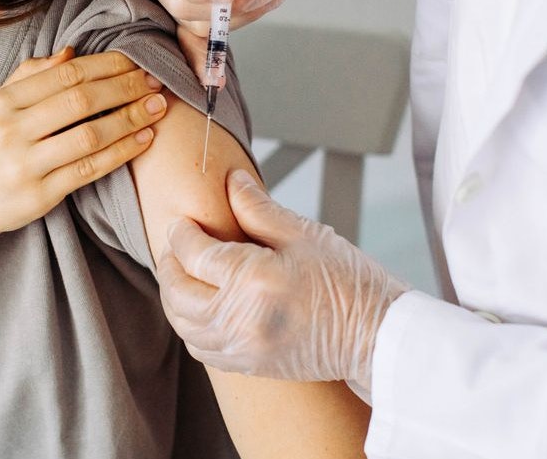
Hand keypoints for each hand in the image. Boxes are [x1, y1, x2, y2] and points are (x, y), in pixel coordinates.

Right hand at [0, 48, 167, 244]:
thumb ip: (28, 77)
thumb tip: (72, 53)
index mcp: (0, 103)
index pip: (64, 74)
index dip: (106, 65)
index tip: (136, 60)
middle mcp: (10, 131)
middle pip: (80, 100)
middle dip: (125, 87)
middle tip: (155, 81)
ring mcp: (24, 165)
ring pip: (90, 135)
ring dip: (130, 118)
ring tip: (157, 108)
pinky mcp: (38, 196)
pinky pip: (90, 169)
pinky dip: (121, 152)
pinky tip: (143, 139)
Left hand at [157, 170, 409, 393]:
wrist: (377, 337)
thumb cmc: (350, 282)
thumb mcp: (305, 235)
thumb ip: (258, 208)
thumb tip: (230, 180)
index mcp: (255, 279)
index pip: (195, 254)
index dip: (181, 234)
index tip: (182, 222)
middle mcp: (241, 318)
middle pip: (178, 291)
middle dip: (169, 264)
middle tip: (175, 245)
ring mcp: (243, 347)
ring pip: (183, 323)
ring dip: (174, 296)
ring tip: (182, 273)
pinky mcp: (249, 365)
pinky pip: (200, 348)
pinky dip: (190, 325)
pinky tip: (199, 306)